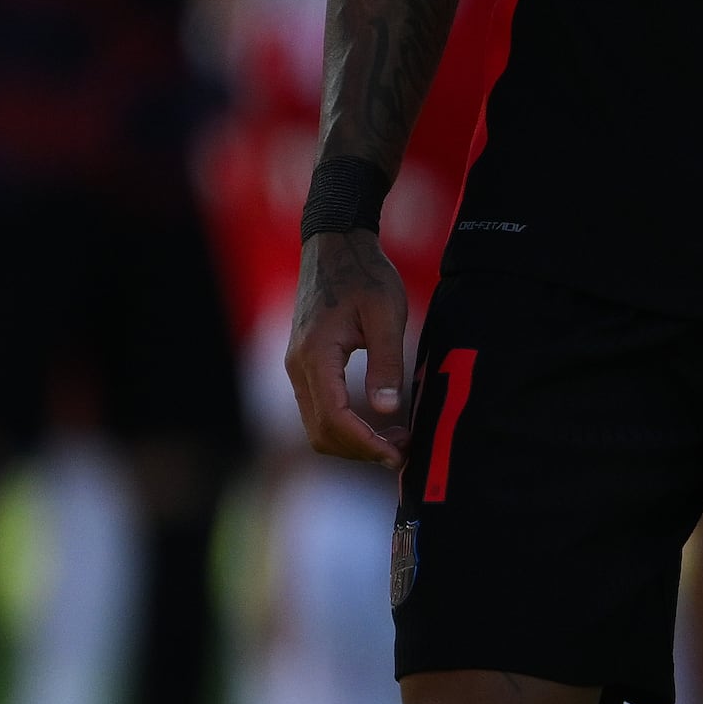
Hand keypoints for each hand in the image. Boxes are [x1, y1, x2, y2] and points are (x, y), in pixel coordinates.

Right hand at [284, 226, 415, 468]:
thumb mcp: (387, 314)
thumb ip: (387, 362)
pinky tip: (379, 421)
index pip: (335, 419)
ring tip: (398, 439)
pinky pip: (319, 411)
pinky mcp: (304, 366)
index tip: (398, 456)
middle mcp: (298, 367)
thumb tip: (389, 409)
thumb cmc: (365, 275)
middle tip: (405, 450)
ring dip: (354, 441)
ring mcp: (297, 368)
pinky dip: (346, 426)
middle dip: (361, 449)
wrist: (335, 247)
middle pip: (322, 432)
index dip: (366, 444)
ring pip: (317, 426)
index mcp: (316, 356)